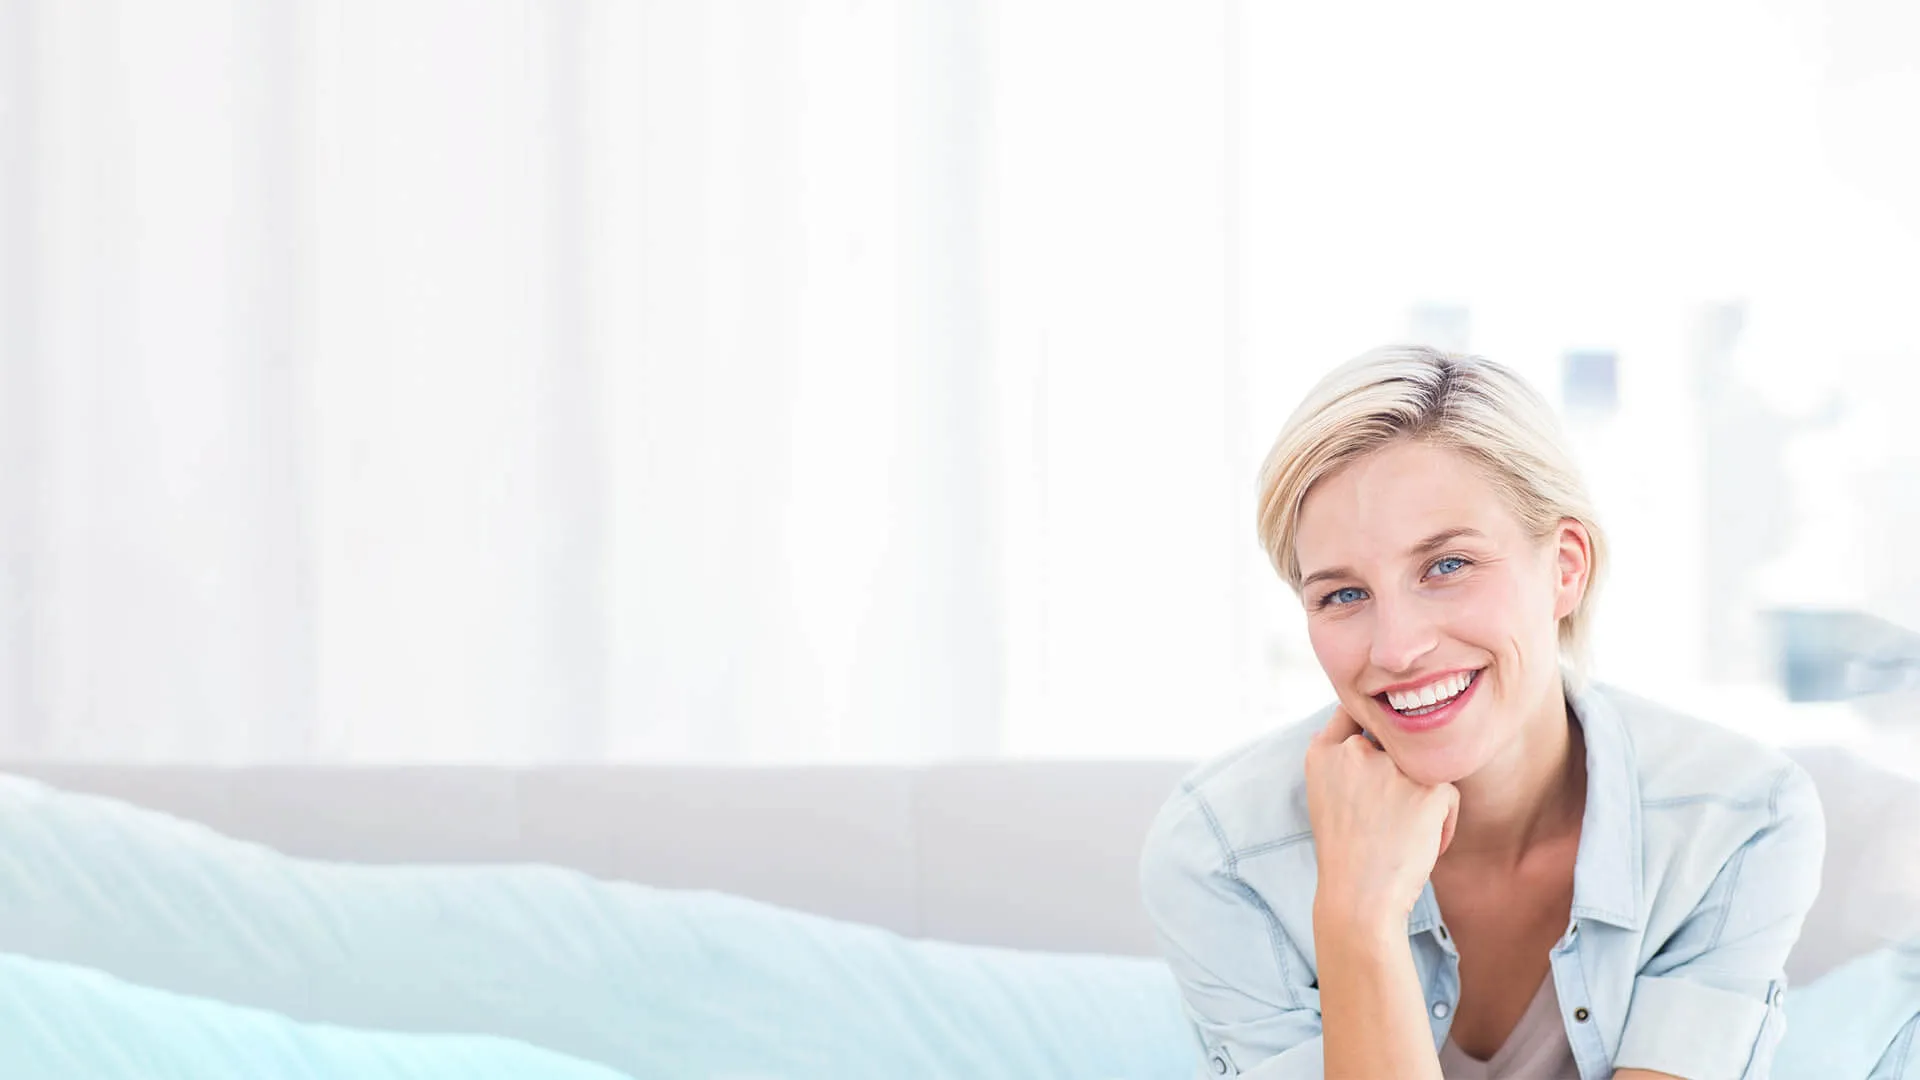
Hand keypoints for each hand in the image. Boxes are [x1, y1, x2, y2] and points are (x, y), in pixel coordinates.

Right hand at [1304, 707, 1458, 931]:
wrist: (1359, 900)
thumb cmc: (1346, 853)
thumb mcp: (1326, 795)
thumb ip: (1344, 759)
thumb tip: (1373, 731)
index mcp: (1322, 752)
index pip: (1351, 711)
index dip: (1370, 725)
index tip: (1376, 746)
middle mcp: (1354, 751)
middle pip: (1395, 740)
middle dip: (1399, 771)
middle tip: (1389, 815)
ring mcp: (1392, 767)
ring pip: (1424, 766)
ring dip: (1422, 797)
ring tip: (1405, 833)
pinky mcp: (1429, 789)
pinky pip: (1449, 793)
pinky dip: (1443, 821)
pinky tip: (1425, 844)